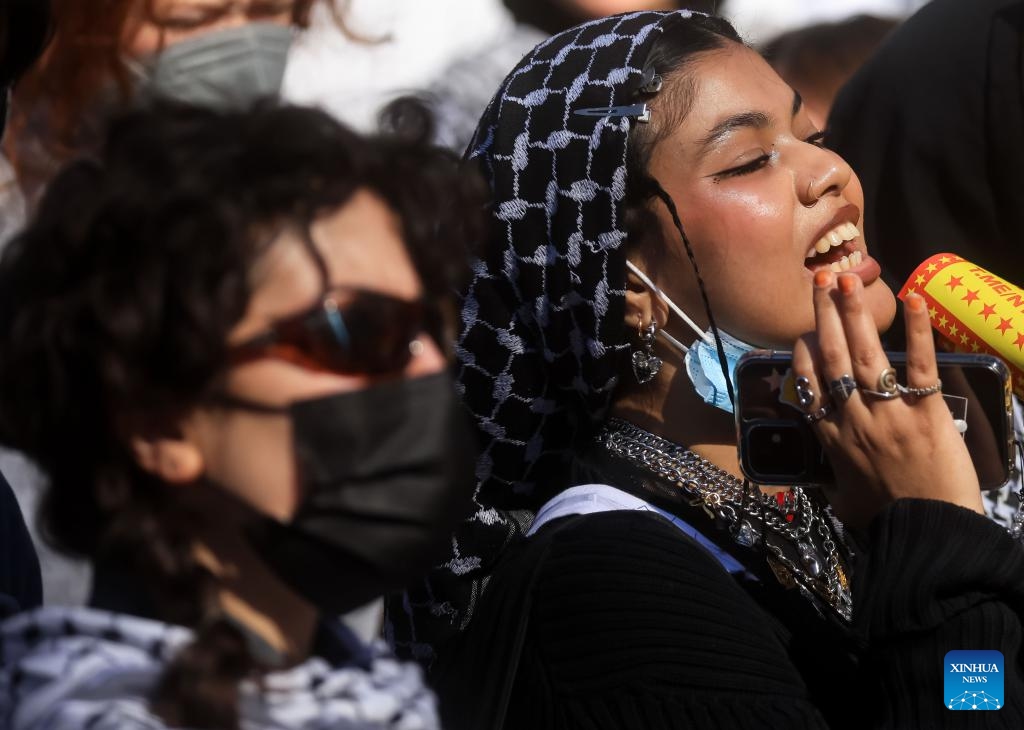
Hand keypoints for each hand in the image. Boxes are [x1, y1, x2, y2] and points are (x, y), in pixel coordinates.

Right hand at [792, 271, 983, 527]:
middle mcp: (853, 419)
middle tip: (820, 281)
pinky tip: (914, 301)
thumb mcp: (844, 502)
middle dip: (823, 316)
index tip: (803, 331)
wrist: (930, 536)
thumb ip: (834, 480)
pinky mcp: (927, 413)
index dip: (803, 353)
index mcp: (832, 439)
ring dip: (853, 313)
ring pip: (864, 355)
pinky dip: (918, 332)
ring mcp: (888, 414)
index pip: (809, 386)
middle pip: (831, 358)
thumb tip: (828, 476)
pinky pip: (919, 366)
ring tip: (846, 279)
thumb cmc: (887, 523)